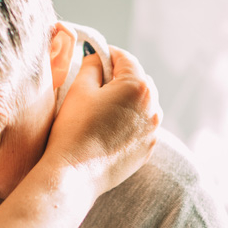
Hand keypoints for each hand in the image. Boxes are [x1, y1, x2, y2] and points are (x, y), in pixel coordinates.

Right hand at [44, 46, 161, 195]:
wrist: (75, 173)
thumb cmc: (74, 129)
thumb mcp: (78, 90)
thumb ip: (91, 66)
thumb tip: (96, 57)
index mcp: (138, 86)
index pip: (124, 58)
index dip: (106, 54)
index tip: (92, 56)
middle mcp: (153, 107)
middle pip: (138, 80)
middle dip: (118, 78)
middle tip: (94, 84)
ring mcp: (153, 131)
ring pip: (142, 104)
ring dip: (126, 100)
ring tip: (101, 110)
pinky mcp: (147, 149)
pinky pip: (141, 126)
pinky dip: (129, 122)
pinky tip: (107, 129)